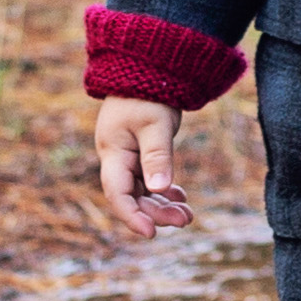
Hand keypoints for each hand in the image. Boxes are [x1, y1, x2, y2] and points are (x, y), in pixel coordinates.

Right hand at [92, 96, 198, 235]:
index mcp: (113, 151)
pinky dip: (163, 191)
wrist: (148, 67)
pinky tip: (179, 197)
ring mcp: (127, 155)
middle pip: (132, 196)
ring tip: (187, 215)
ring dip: (162, 205)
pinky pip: (148, 180)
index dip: (131, 216)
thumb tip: (160, 190)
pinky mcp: (139, 152)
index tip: (151, 233)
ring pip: (142, 191)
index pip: (117, 192)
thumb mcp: (155, 125)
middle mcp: (117, 157)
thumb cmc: (148, 93)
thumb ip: (157, 157)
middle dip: (156, 212)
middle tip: (185, 220)